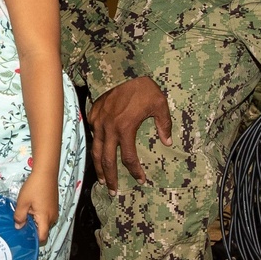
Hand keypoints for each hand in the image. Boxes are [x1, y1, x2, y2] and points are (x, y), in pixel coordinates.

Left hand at [14, 168, 58, 244]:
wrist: (46, 172)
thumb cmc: (34, 187)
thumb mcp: (22, 202)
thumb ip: (19, 216)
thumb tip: (19, 227)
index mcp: (45, 218)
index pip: (42, 237)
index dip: (34, 240)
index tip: (24, 238)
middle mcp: (52, 217)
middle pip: (43, 230)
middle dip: (33, 229)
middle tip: (20, 223)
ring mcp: (54, 211)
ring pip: (44, 222)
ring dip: (35, 221)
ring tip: (25, 213)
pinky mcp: (54, 206)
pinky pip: (46, 215)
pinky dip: (39, 215)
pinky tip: (31, 207)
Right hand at [88, 76, 171, 192]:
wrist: (124, 68)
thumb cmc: (144, 87)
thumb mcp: (159, 105)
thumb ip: (164, 125)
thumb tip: (167, 142)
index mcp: (125, 128)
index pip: (128, 158)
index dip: (135, 171)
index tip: (141, 180)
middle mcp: (108, 128)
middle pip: (106, 160)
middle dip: (110, 178)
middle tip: (113, 191)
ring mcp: (98, 121)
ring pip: (96, 150)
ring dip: (98, 167)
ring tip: (102, 180)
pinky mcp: (93, 113)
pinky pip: (93, 134)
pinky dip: (96, 145)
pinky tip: (99, 152)